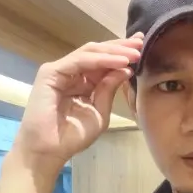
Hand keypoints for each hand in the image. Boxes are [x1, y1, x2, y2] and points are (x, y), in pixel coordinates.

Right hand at [12, 34, 142, 175]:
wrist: (50, 150)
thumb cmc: (72, 137)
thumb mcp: (99, 112)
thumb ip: (109, 90)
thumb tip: (125, 69)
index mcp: (83, 83)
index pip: (103, 63)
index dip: (121, 54)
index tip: (142, 48)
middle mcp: (72, 73)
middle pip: (97, 53)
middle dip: (120, 47)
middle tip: (140, 42)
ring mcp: (60, 71)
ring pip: (90, 53)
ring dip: (113, 51)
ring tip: (134, 53)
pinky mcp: (51, 72)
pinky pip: (80, 61)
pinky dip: (101, 60)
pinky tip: (119, 61)